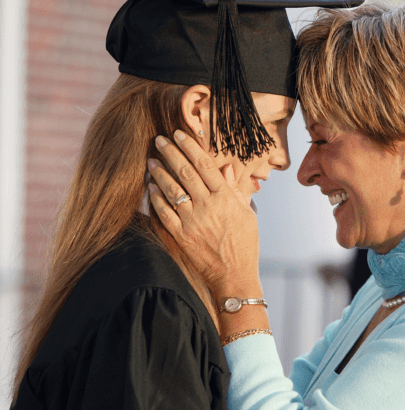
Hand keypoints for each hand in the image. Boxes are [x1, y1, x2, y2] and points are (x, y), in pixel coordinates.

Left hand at [147, 131, 260, 294]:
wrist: (235, 275)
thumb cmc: (245, 244)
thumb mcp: (247, 213)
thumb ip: (235, 190)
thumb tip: (226, 168)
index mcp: (226, 198)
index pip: (205, 165)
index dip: (190, 147)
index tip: (179, 134)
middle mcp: (208, 206)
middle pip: (185, 172)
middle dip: (171, 153)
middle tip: (160, 139)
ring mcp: (193, 221)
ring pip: (172, 190)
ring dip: (159, 172)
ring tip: (151, 160)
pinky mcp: (182, 235)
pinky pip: (164, 213)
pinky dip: (156, 198)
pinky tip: (151, 187)